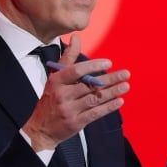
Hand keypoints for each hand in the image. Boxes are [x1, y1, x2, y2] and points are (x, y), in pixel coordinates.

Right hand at [22, 35, 130, 150]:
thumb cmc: (50, 99)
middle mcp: (62, 95)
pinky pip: (95, 113)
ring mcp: (69, 110)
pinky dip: (108, 107)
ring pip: (95, 99)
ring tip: (126, 86)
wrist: (41, 129)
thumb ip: (68, 58)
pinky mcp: (76, 123)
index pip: (76, 71)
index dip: (93, 66)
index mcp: (56, 81)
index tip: (108, 62)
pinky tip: (119, 101)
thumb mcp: (54, 77)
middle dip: (109, 79)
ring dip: (112, 92)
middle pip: (89, 85)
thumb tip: (76, 37)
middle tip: (126, 74)